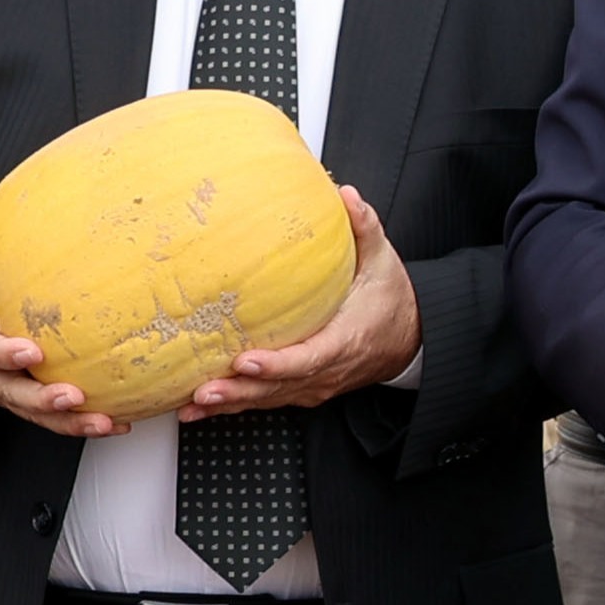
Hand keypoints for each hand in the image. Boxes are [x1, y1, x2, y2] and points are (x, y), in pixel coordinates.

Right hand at [0, 230, 114, 435]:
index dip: (3, 354)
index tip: (30, 352)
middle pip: (11, 391)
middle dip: (42, 399)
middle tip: (73, 396)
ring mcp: (4, 385)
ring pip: (35, 411)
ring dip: (69, 420)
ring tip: (104, 422)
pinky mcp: (24, 393)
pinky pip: (52, 413)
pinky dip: (81, 421)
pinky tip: (117, 422)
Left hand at [180, 188, 418, 412]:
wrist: (412, 338)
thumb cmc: (392, 301)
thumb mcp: (383, 262)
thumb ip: (365, 229)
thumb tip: (346, 196)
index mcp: (347, 340)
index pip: (310, 358)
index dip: (277, 364)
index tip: (246, 361)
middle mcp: (329, 369)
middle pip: (281, 386)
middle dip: (240, 390)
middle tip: (204, 390)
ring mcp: (317, 384)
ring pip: (270, 399)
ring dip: (230, 404)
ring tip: (192, 406)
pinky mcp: (306, 390)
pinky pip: (268, 400)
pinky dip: (236, 406)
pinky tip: (202, 409)